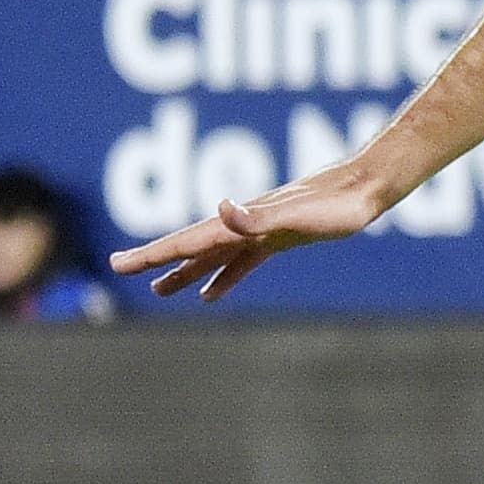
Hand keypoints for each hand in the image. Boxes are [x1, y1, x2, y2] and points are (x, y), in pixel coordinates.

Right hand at [113, 155, 399, 294]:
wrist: (366, 189)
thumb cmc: (336, 206)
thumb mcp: (298, 215)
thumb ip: (257, 215)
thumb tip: (220, 208)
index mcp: (239, 223)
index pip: (186, 241)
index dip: (152, 254)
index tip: (118, 264)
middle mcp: (243, 225)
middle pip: (190, 246)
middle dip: (154, 259)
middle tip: (118, 268)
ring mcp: (259, 231)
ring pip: (212, 256)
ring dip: (184, 273)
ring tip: (158, 292)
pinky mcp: (279, 238)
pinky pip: (241, 262)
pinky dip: (223, 277)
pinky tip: (211, 295)